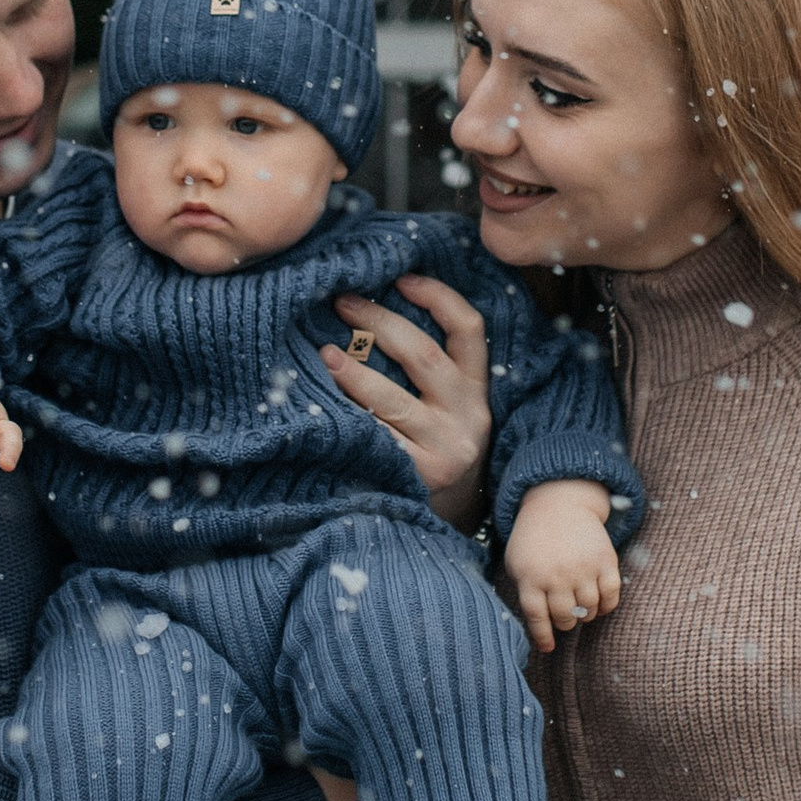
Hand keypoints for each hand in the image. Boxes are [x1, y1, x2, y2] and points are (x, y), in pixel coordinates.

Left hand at [320, 276, 492, 525]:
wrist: (443, 523)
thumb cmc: (432, 450)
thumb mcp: (446, 410)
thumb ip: (426, 372)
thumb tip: (368, 314)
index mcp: (476, 392)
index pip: (468, 330)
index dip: (438, 297)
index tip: (401, 277)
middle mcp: (468, 418)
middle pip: (424, 356)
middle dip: (379, 323)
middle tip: (342, 303)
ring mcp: (445, 450)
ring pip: (395, 400)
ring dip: (355, 373)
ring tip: (324, 355)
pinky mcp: (417, 478)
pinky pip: (377, 439)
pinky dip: (350, 419)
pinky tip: (325, 407)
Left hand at [501, 478, 620, 657]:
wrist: (559, 503)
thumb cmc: (535, 539)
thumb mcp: (517, 562)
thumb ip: (525, 592)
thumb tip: (537, 627)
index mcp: (530, 576)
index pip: (537, 617)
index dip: (543, 637)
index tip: (548, 648)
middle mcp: (557, 574)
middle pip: (565, 617)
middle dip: (566, 623)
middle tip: (567, 618)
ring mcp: (582, 567)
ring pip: (589, 610)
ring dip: (586, 615)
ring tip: (581, 608)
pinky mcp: (605, 560)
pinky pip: (611, 595)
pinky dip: (607, 606)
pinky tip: (599, 603)